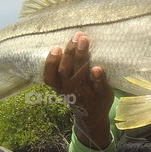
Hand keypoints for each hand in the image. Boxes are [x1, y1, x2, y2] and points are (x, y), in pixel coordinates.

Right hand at [43, 32, 114, 147]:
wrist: (92, 115)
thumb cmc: (78, 91)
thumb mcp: (65, 84)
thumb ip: (65, 67)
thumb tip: (70, 40)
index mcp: (59, 86)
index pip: (50, 76)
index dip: (51, 62)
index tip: (56, 48)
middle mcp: (70, 89)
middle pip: (66, 70)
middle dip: (70, 52)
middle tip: (77, 36)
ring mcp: (85, 92)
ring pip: (81, 73)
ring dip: (82, 57)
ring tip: (85, 41)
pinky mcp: (100, 93)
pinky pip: (98, 85)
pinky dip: (98, 77)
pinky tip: (98, 68)